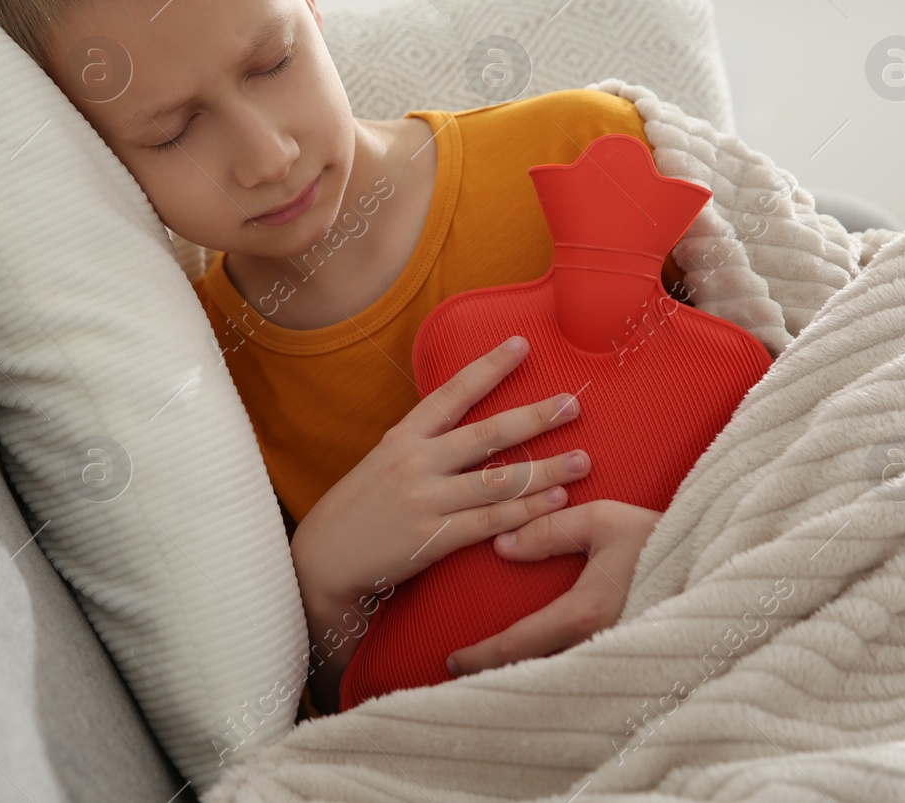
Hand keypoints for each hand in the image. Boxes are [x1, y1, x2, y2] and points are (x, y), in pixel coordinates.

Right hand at [290, 334, 590, 710]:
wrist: (323, 561)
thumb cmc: (359, 508)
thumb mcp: (383, 462)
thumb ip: (423, 442)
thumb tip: (463, 418)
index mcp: (404, 438)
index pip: (451, 393)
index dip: (488, 368)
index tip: (521, 345)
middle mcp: (415, 462)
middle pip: (485, 435)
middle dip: (533, 417)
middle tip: (572, 403)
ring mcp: (424, 500)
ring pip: (496, 481)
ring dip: (544, 470)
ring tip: (582, 461)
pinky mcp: (431, 539)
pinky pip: (488, 523)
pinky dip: (525, 512)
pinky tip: (555, 502)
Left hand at [444, 498, 662, 677]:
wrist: (725, 562)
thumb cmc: (664, 538)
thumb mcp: (605, 521)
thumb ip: (551, 530)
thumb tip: (502, 545)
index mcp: (586, 613)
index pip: (518, 644)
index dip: (480, 656)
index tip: (452, 661)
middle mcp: (600, 646)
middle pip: (533, 673)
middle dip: (496, 676)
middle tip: (464, 674)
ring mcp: (619, 658)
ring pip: (559, 678)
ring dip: (527, 678)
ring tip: (496, 674)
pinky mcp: (634, 660)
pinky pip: (585, 676)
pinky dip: (558, 676)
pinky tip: (546, 671)